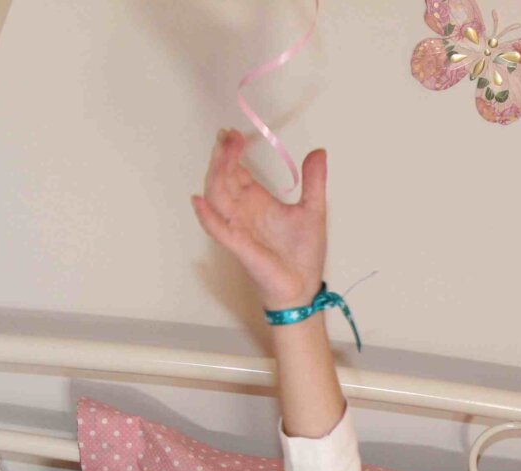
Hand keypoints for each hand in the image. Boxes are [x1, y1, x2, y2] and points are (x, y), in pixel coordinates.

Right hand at [191, 128, 326, 308]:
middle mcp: (242, 211)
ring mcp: (238, 228)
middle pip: (222, 178)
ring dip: (215, 175)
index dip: (232, 151)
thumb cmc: (303, 253)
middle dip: (223, 156)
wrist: (303, 287)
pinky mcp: (239, 247)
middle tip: (230, 137)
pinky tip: (201, 201)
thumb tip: (319, 152)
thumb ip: (314, 181)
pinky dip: (207, 217)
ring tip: (222, 155)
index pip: (236, 170)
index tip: (234, 133)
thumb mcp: (313, 210)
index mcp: (256, 201)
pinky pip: (218, 230)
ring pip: (216, 198)